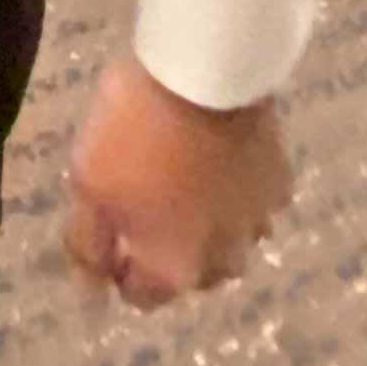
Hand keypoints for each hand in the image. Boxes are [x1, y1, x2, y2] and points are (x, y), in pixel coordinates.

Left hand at [62, 56, 292, 309]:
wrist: (206, 69)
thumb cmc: (135, 131)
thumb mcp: (86, 184)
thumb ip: (87, 245)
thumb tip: (91, 290)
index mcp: (175, 270)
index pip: (140, 296)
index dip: (117, 265)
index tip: (107, 226)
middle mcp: (224, 262)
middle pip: (187, 272)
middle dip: (165, 247)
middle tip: (143, 195)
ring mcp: (258, 222)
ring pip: (225, 239)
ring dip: (205, 222)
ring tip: (183, 174)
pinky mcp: (280, 183)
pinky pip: (251, 201)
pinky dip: (234, 189)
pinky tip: (217, 155)